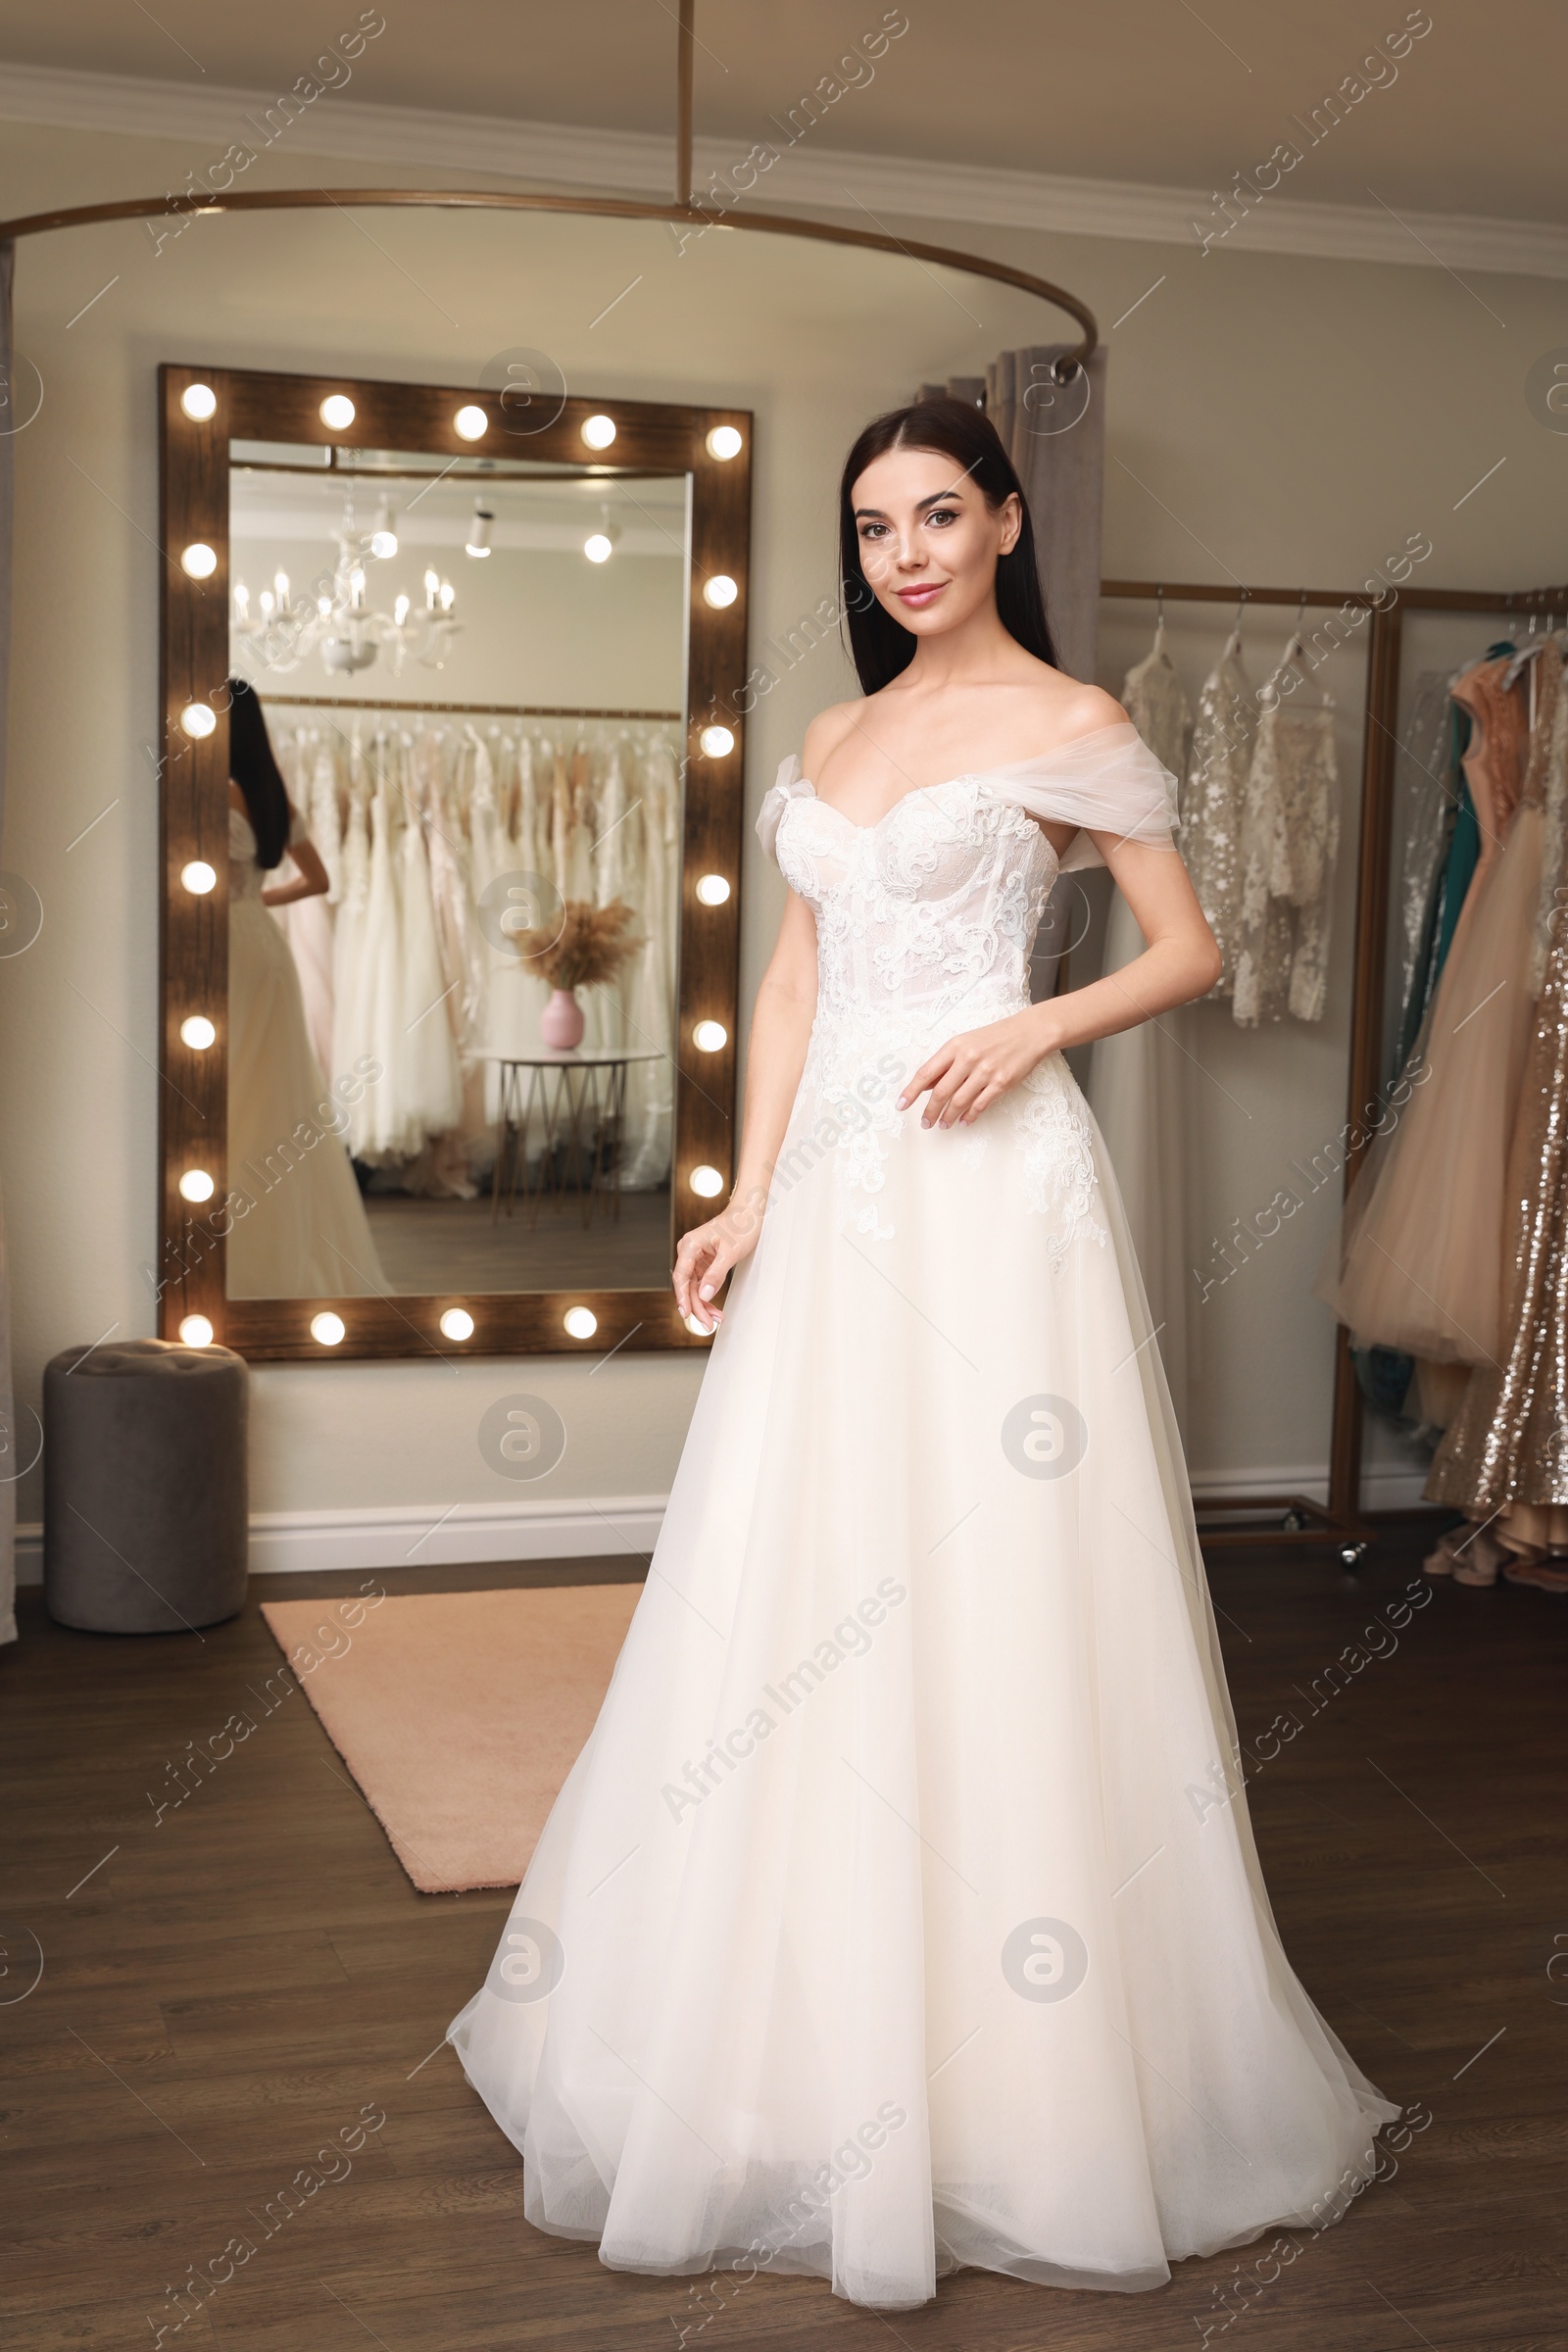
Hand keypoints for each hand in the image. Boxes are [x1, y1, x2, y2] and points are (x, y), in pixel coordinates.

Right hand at [672, 1184, 767, 1330]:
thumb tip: (704, 1295)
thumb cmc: (741, 1226)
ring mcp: (696, 1257)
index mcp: (690, 1246)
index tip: (687, 1315)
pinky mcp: (704, 1262)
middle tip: (708, 1324)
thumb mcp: (730, 1252)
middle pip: (687, 1286)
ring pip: (694, 1287)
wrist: (750, 1213)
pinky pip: (702, 1283)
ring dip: (703, 1304)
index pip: (681, 1277)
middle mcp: (689, 1251)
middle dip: (697, 1306)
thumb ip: (716, 1274)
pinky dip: (708, 1295)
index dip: (683, 1298)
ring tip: (716, 1319)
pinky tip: (714, 1308)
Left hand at [897, 1009, 1052, 1128]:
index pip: (926, 1072)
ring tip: (942, 1125)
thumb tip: (926, 1085)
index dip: (911, 1091)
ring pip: (959, 1102)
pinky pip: (980, 1105)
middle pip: (941, 1092)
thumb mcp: (965, 1043)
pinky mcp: (1001, 1083)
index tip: (901, 1105)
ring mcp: (985, 1072)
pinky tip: (963, 1121)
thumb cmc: (993, 1037)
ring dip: (948, 1117)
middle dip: (930, 1111)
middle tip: (924, 1123)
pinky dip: (969, 1116)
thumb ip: (946, 1063)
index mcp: (955, 1047)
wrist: (1027, 1032)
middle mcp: (968, 1059)